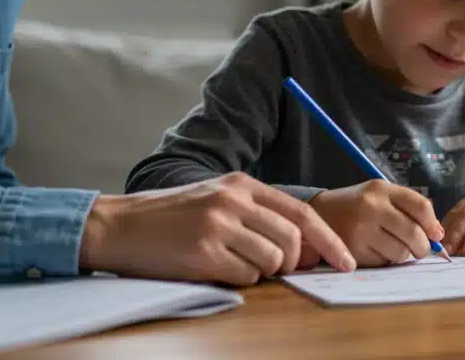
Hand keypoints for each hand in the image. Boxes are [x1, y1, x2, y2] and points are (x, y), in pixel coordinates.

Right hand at [78, 172, 355, 285]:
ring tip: (232, 262)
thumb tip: (305, 246)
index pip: (303, 214)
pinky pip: (245, 277)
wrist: (119, 226)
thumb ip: (259, 214)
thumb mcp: (218, 199)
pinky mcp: (203, 252)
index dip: (330, 241)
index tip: (346, 262)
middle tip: (271, 266)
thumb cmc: (173, 218)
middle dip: (290, 263)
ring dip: (260, 271)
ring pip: (271, 261)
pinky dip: (237, 279)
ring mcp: (219, 226)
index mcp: (243, 185)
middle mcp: (234, 201)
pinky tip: (215, 267)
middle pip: (293, 241)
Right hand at [308, 179, 443, 266]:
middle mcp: (371, 207)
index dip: (433, 224)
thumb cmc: (357, 206)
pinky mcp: (352, 251)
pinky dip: (384, 261)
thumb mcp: (379, 196)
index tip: (436, 235)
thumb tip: (437, 235)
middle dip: (423, 247)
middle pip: (413, 233)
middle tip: (421, 250)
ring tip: (392, 247)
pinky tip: (374, 251)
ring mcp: (360, 230)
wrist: (317, 215)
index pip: (420, 206)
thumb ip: (408, 208)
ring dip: (403, 255)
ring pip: (400, 253)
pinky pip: (383, 263)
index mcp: (381, 189)